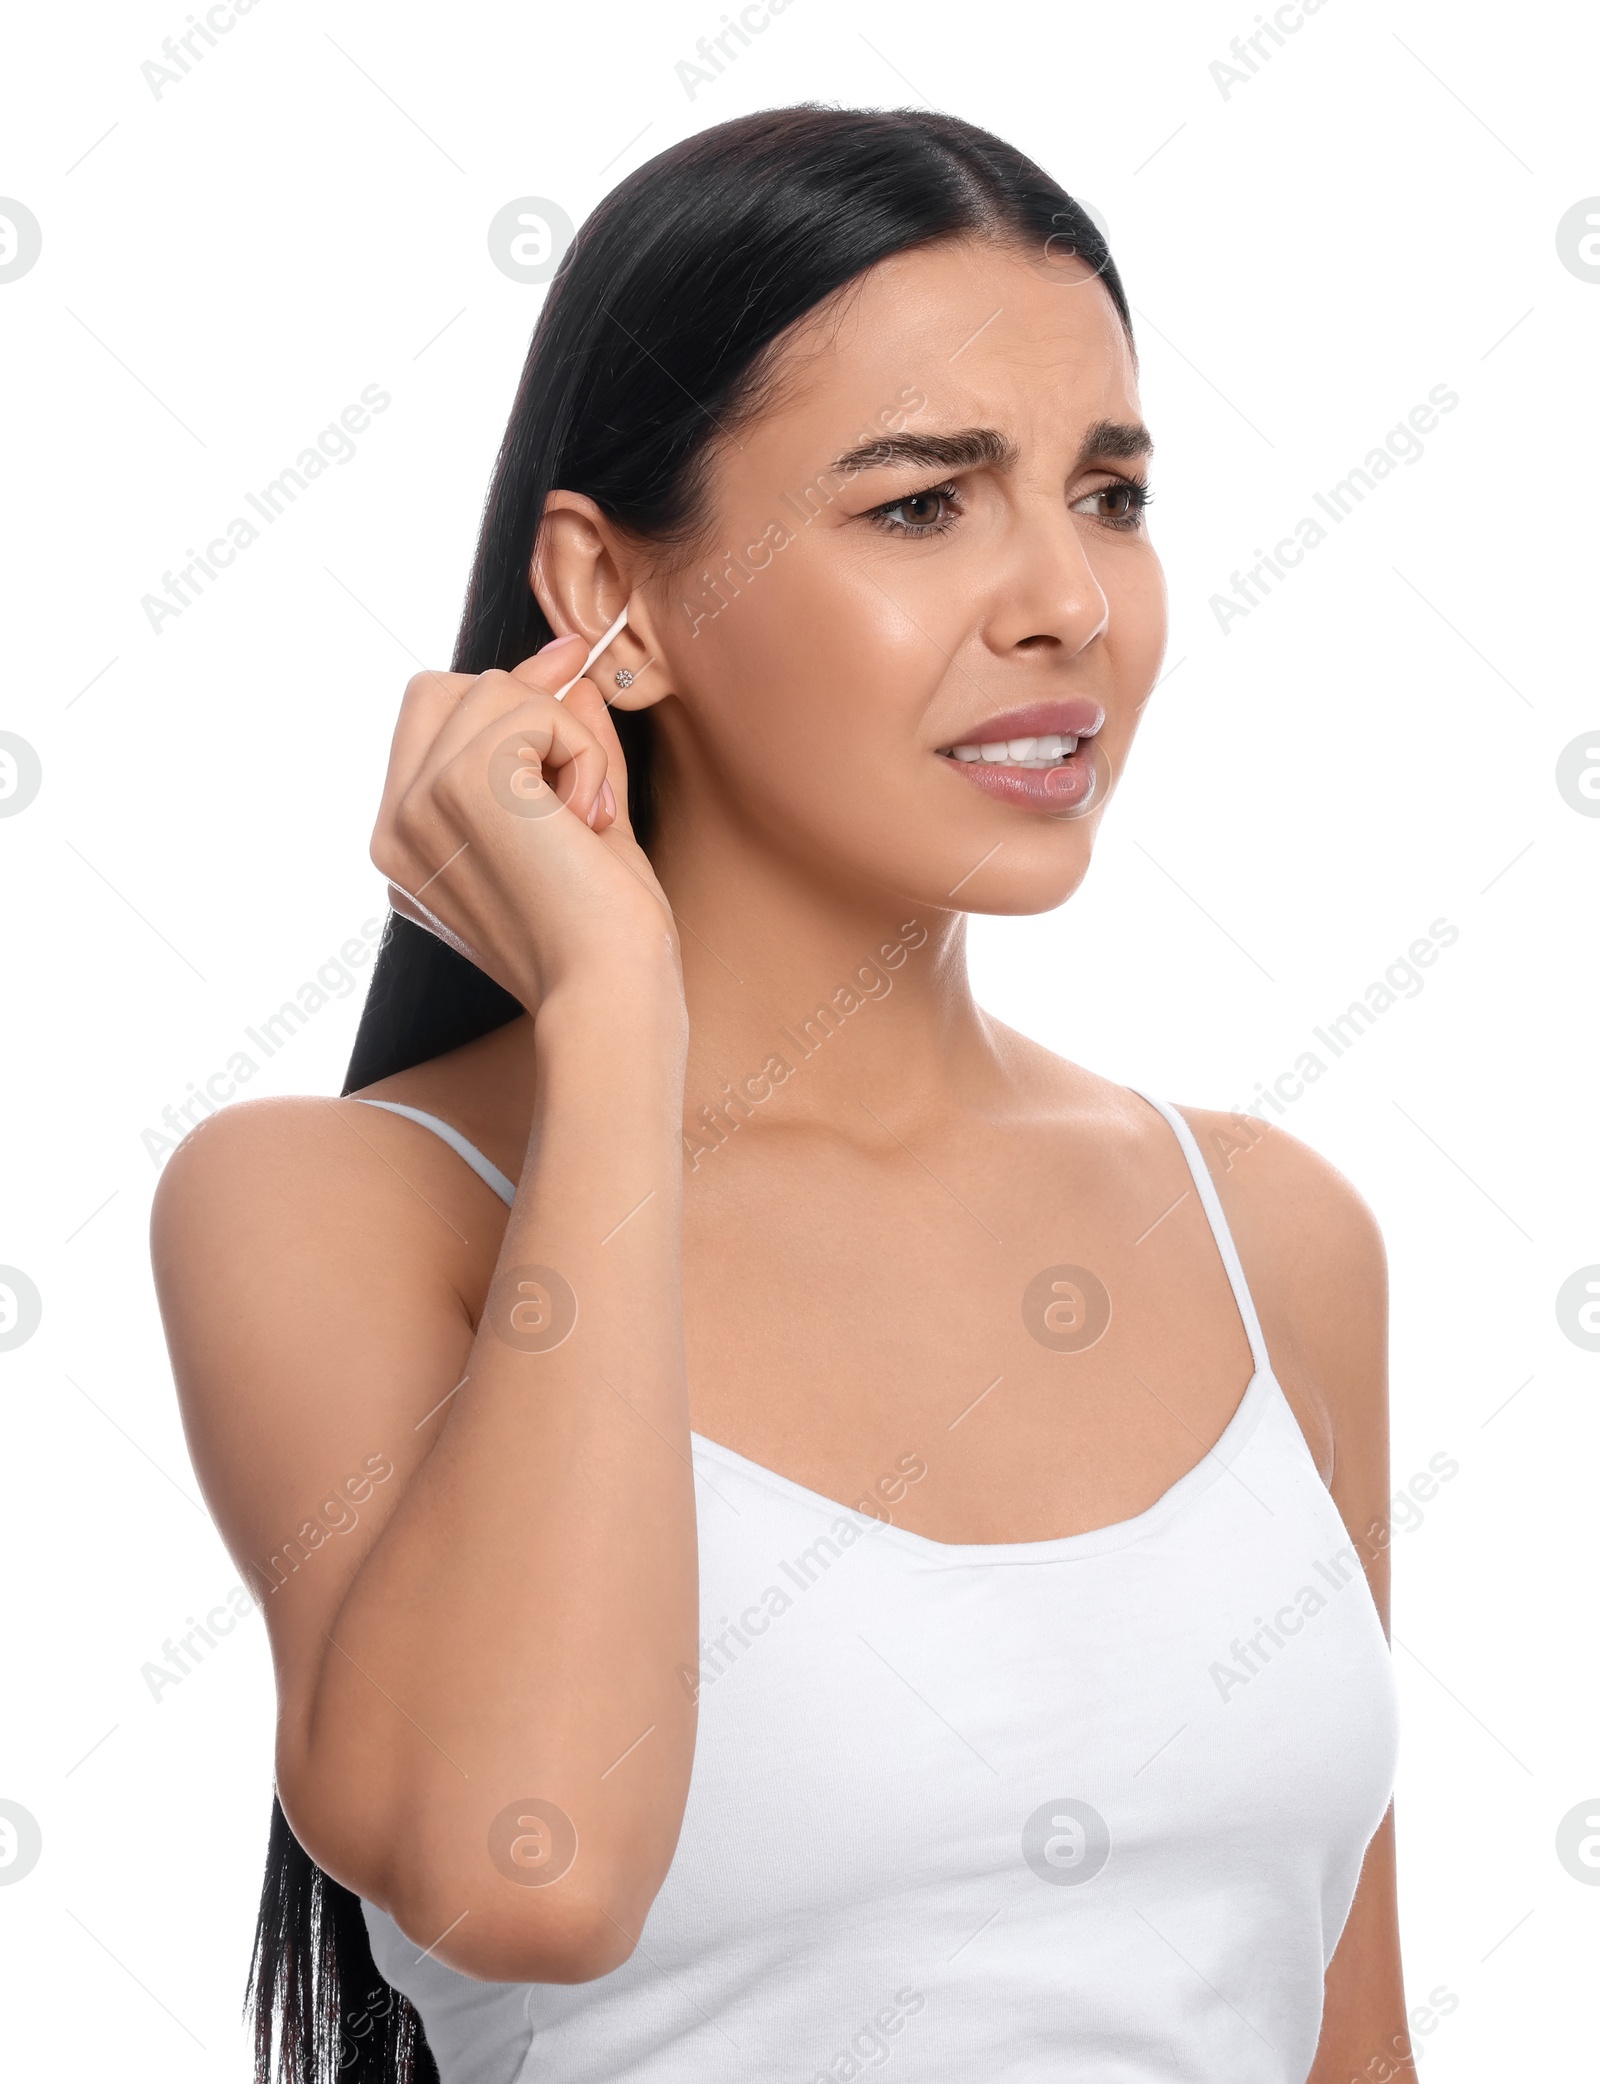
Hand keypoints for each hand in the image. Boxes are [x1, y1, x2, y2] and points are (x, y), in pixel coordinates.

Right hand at [369, 634, 680, 1011]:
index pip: (429, 721)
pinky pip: (534, 708)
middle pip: (442, 689)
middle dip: (525, 709)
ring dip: (566, 742)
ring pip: (492, 690)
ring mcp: (417, 802)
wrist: (609, 991)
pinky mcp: (460, 782)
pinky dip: (582, 753)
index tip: (566, 679)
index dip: (502, 698)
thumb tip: (565, 666)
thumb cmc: (601, 932)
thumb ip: (556, 746)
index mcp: (404, 846)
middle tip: (578, 792)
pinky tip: (586, 821)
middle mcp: (393, 827)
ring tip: (582, 822)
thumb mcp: (571, 822)